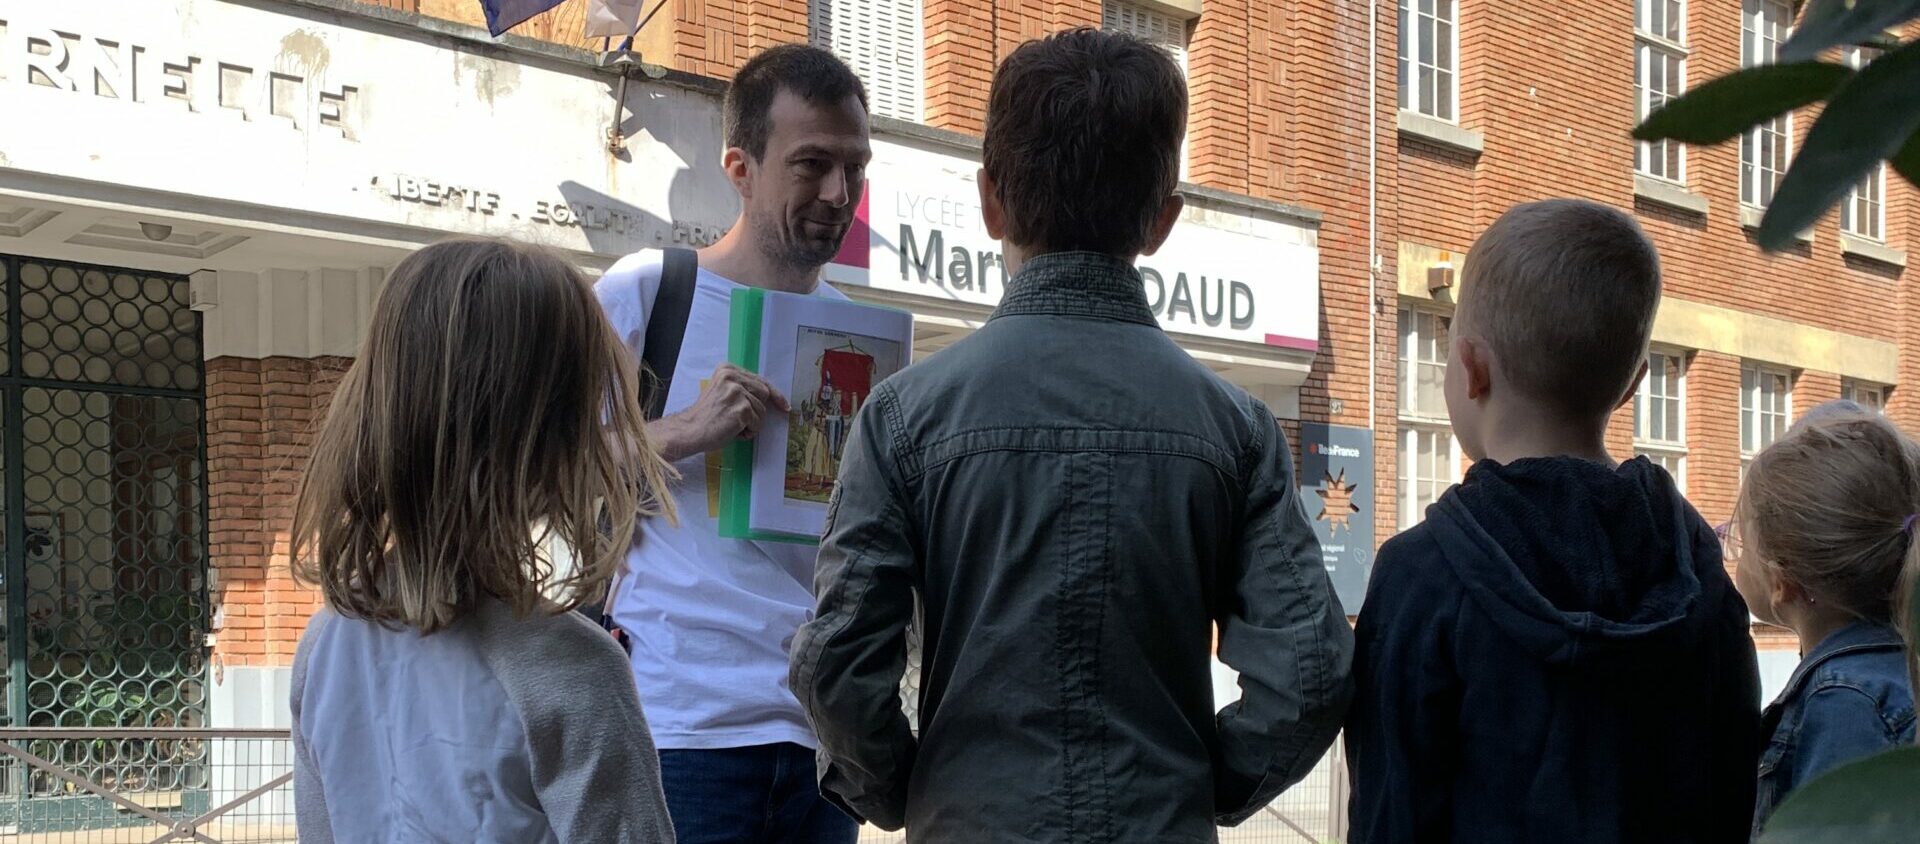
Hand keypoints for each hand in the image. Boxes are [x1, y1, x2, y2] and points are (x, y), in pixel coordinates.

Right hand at [651, 363, 789, 460]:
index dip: (774, 394)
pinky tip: (732, 431)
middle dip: (758, 410)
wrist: (689, 430)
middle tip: (743, 421)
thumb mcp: (722, 392)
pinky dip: (748, 432)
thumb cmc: (706, 417)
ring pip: (762, 411)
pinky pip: (757, 423)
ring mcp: (737, 392)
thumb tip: (769, 395)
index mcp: (727, 369)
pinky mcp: (741, 408)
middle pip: (764, 394)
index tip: (784, 405)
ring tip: (731, 426)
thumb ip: (741, 388)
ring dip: (751, 423)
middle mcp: (732, 376)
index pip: (759, 380)